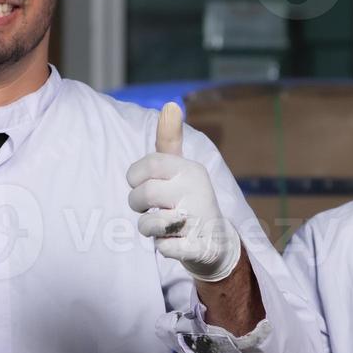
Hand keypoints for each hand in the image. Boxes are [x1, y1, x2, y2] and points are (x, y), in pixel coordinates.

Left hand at [127, 102, 239, 281]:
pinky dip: (164, 248)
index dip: (135, 177)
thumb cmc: (188, 199)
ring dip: (149, 228)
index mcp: (189, 169)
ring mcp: (199, 220)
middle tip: (148, 207)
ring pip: (149, 224)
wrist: (217, 242)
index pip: (148, 165)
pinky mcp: (198, 247)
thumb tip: (171, 104)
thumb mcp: (181, 169)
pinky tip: (174, 242)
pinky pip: (164, 249)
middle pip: (144, 194)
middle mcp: (196, 190)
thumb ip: (170, 140)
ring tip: (162, 225)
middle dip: (137, 204)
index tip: (140, 183)